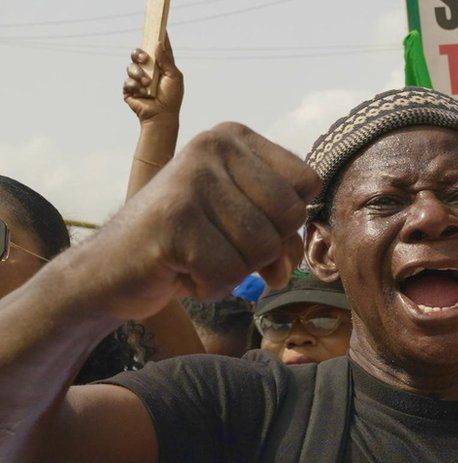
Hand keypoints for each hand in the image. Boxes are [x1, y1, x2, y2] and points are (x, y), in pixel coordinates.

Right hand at [79, 122, 320, 320]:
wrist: (109, 269)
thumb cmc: (186, 245)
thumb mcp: (242, 226)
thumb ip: (280, 234)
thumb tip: (289, 263)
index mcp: (234, 138)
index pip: (307, 182)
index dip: (287, 222)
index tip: (248, 227)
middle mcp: (212, 146)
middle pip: (290, 215)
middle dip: (263, 250)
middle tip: (221, 249)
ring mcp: (190, 180)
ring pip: (262, 248)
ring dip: (235, 272)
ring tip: (198, 258)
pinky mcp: (173, 220)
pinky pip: (229, 273)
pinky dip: (211, 288)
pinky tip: (182, 272)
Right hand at [123, 33, 182, 125]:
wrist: (161, 116)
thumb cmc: (171, 98)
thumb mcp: (174, 77)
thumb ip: (167, 61)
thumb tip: (158, 43)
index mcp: (161, 67)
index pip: (158, 50)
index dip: (158, 39)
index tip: (158, 29)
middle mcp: (148, 71)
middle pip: (138, 54)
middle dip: (139, 54)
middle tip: (145, 60)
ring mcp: (138, 80)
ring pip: (131, 67)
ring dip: (139, 75)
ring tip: (147, 84)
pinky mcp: (129, 89)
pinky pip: (127, 81)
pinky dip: (135, 86)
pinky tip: (142, 93)